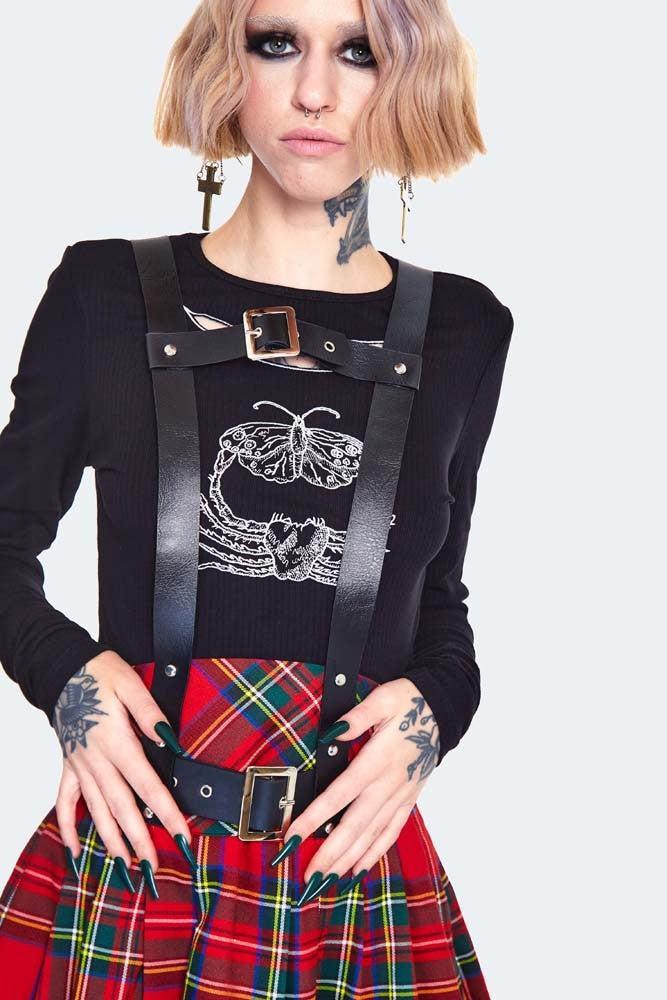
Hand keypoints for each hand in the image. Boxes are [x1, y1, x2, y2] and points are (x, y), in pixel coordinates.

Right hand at [52, 650, 192, 883]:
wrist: (63, 668)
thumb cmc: (99, 673)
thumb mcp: (130, 684)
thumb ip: (150, 713)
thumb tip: (170, 740)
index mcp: (117, 742)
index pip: (148, 786)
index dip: (167, 814)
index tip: (182, 838)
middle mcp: (97, 761)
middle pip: (122, 808)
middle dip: (140, 842)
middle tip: (154, 871)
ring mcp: (80, 766)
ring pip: (96, 812)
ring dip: (111, 843)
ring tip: (125, 870)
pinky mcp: (68, 765)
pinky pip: (65, 803)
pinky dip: (68, 828)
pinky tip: (75, 852)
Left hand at [280, 677, 439, 888]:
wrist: (443, 710)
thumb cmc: (409, 702)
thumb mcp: (382, 699)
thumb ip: (357, 718)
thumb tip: (331, 733)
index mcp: (377, 760)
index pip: (339, 795)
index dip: (314, 818)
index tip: (292, 837)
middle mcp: (389, 784)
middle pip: (354, 826)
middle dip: (329, 855)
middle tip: (306, 879)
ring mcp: (400, 795)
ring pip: (371, 835)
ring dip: (347, 861)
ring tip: (325, 883)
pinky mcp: (409, 799)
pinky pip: (391, 832)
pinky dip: (374, 854)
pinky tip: (356, 871)